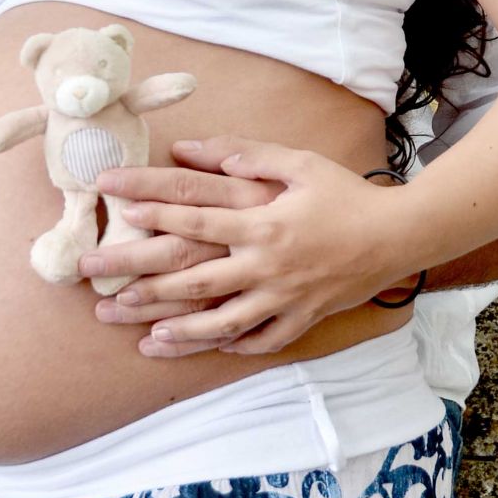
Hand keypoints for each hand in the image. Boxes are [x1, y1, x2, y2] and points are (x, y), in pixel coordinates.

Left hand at [84, 136, 411, 356]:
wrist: (400, 235)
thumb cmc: (347, 194)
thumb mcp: (300, 163)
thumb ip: (250, 156)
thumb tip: (200, 150)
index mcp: (263, 223)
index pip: (195, 218)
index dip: (152, 210)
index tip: (114, 203)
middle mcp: (267, 265)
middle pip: (192, 278)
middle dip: (140, 282)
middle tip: (97, 285)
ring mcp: (284, 297)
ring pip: (222, 321)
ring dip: (179, 331)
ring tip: (143, 337)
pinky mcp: (303, 317)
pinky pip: (263, 339)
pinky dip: (234, 345)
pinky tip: (206, 347)